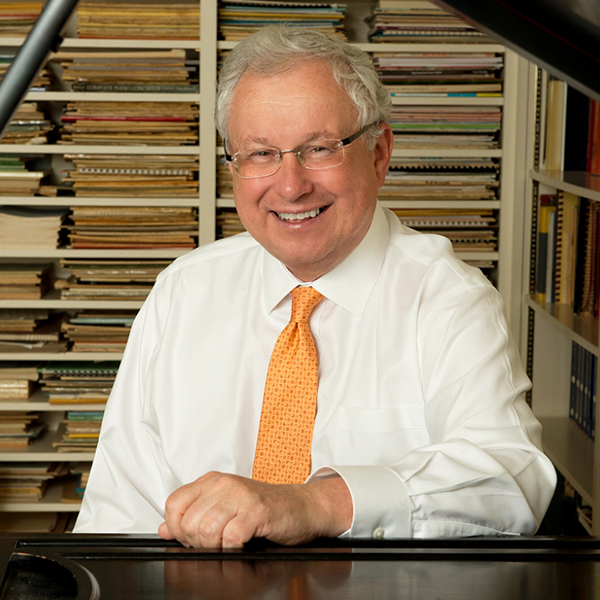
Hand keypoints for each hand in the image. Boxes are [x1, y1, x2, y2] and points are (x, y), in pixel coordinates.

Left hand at [158, 471, 351, 547]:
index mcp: (212, 481)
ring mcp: (241, 495)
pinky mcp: (257, 510)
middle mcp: (224, 484)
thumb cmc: (264, 508)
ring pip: (206, 530)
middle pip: (188, 522)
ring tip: (229, 543)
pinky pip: (230, 537)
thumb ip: (194, 515)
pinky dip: (233, 548)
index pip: (174, 504)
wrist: (302, 506)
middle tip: (216, 543)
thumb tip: (164, 529)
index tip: (192, 538)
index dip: (177, 529)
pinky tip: (243, 543)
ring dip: (215, 546)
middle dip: (198, 542)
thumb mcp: (224, 507)